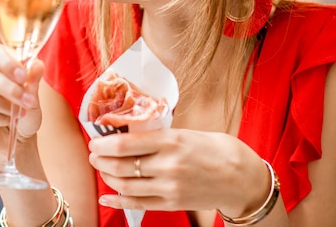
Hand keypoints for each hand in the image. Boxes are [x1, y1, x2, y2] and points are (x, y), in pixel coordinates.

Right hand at [0, 43, 43, 164]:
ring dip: (6, 106)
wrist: (18, 142)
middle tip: (29, 101)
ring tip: (20, 114)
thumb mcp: (33, 98)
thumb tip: (38, 64)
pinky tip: (7, 121)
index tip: (23, 76)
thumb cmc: (25, 113)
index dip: (6, 62)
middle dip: (11, 89)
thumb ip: (33, 81)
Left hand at [88, 128, 268, 214]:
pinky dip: (118, 200)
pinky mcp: (172, 204)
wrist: (241, 177)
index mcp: (170, 141)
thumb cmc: (214, 149)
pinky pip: (137, 203)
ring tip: (101, 168)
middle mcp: (168, 165)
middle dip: (100, 160)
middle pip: (120, 166)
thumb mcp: (186, 133)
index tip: (95, 140)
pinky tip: (107, 196)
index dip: (103, 143)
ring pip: (125, 186)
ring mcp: (169, 187)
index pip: (125, 144)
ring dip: (107, 177)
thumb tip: (128, 132)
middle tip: (94, 153)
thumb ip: (158, 135)